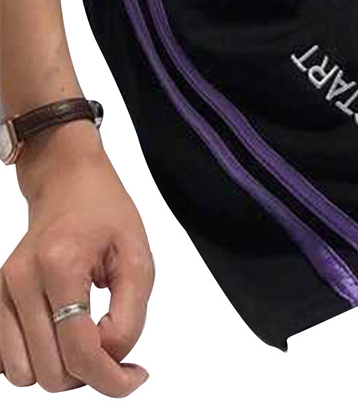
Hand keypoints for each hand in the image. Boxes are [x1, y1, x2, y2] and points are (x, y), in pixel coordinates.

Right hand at [0, 122, 153, 395]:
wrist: (69, 184)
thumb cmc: (107, 214)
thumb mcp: (138, 255)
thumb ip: (131, 311)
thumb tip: (114, 358)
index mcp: (60, 266)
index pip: (80, 350)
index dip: (112, 378)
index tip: (136, 376)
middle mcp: (21, 282)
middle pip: (51, 371)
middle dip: (91, 373)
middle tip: (118, 350)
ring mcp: (2, 292)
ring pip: (26, 375)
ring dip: (64, 371)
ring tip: (91, 341)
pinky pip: (5, 362)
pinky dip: (37, 362)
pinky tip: (64, 338)